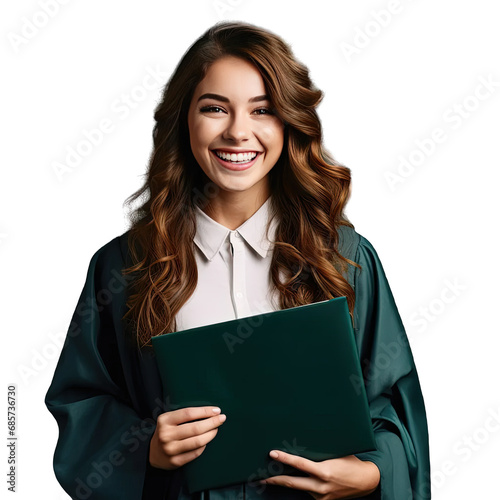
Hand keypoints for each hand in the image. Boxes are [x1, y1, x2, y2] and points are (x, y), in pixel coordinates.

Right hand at [149, 406, 226, 469]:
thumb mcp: (169, 419)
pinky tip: (206, 440)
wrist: (152, 453)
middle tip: (222, 419)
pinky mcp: (175, 462)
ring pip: (197, 441)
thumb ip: (185, 415)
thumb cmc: (167, 431)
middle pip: (195, 428)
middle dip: (212, 422)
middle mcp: (166, 435)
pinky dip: (204, 446)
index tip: (217, 410)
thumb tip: (210, 412)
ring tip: (216, 429)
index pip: (188, 413)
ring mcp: (170, 449)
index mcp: (165, 420)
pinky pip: (195, 453)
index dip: (205, 411)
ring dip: (211, 434)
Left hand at [258, 451, 379, 499]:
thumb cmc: (352, 462)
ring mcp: (322, 496)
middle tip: (259, 476)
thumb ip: (321, 451)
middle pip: (292, 483)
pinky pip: (308, 492)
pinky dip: (300, 486)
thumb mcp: (338, 452)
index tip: (272, 454)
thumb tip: (305, 440)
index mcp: (325, 472)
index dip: (285, 459)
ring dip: (285, 482)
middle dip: (274, 480)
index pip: (300, 465)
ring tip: (269, 477)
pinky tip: (293, 480)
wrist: (367, 481)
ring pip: (299, 488)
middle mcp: (321, 486)